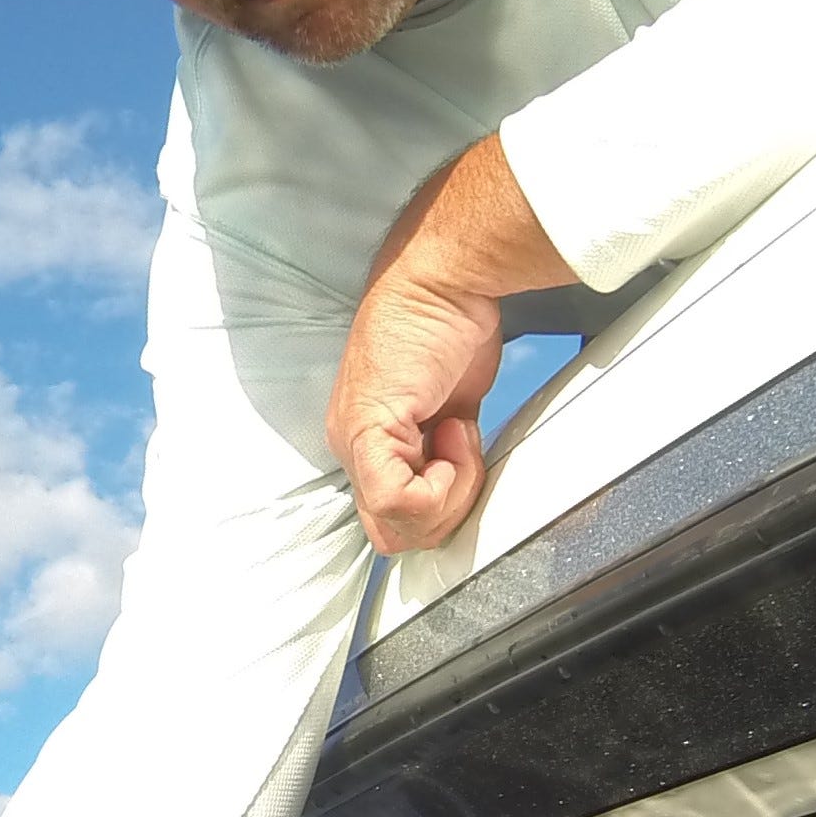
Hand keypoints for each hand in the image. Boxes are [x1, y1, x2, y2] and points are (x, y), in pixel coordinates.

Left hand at [327, 136, 575, 553]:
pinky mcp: (368, 431)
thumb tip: (454, 492)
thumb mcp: (450, 407)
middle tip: (462, 454)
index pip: (393, 522)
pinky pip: (399, 501)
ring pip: (400, 527)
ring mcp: (355, 442)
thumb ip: (443, 454)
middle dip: (445, 511)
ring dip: (450, 493)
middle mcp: (353, 448)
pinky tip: (454, 430)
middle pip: (395, 536)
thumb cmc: (448, 328)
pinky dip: (444, 483)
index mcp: (367, 444)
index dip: (440, 508)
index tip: (461, 454)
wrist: (443, 281)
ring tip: (458, 433)